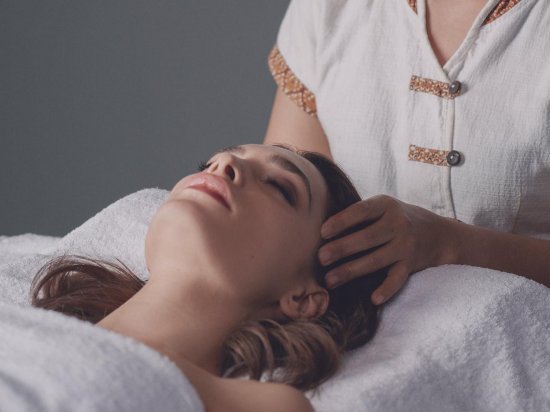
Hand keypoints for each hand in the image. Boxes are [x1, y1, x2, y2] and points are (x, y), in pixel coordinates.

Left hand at [318, 195, 458, 304]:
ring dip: (351, 271)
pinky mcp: (411, 264)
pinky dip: (386, 289)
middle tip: (320, 258)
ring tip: (330, 280)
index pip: (361, 211)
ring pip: (376, 260)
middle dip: (341, 248)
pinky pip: (397, 279)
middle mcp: (398, 224)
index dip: (342, 221)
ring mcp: (406, 245)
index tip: (322, 232)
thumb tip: (321, 230)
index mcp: (386, 205)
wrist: (438, 234)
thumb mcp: (383, 208)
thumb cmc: (397, 219)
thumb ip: (360, 214)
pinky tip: (372, 299)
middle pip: (366, 238)